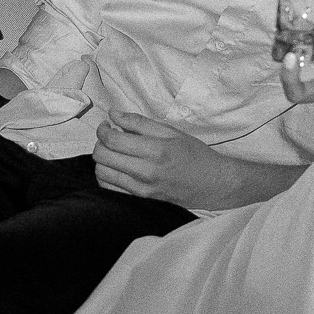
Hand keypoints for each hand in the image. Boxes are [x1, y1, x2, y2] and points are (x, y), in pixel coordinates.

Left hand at [94, 111, 244, 208]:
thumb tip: (113, 114)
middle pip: (102, 156)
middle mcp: (147, 172)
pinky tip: (116, 167)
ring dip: (102, 159)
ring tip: (114, 152)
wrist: (212, 184)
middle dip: (101, 142)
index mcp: (156, 150)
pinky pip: (109, 188)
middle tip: (110, 136)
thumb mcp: (172, 132)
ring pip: (101, 173)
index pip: (113, 139)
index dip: (103, 129)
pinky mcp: (140, 199)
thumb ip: (140, 123)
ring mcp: (142, 189)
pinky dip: (106, 175)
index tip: (107, 124)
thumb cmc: (195, 155)